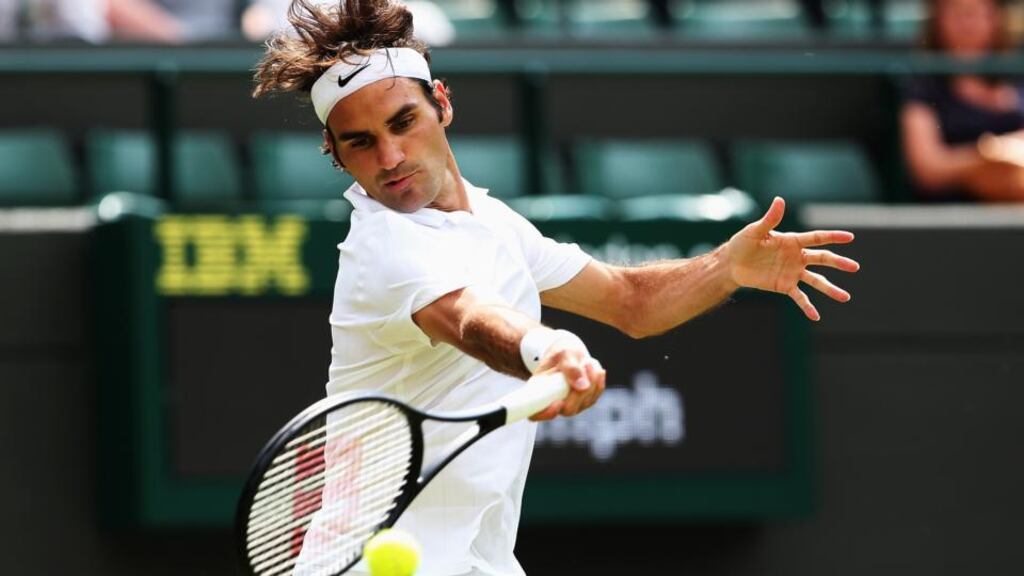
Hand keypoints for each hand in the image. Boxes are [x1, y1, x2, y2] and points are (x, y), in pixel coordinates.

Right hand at [528, 339, 605, 421]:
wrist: (569, 353)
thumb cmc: (561, 353)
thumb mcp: (563, 354)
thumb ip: (570, 368)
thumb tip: (582, 386)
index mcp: (538, 392)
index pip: (536, 414)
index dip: (546, 413)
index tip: (558, 402)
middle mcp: (554, 403)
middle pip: (568, 410)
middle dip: (579, 392)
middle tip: (583, 367)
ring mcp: (571, 404)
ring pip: (585, 402)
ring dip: (591, 381)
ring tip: (586, 362)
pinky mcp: (586, 400)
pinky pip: (596, 393)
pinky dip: (598, 380)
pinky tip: (593, 367)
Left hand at [724, 197, 859, 320]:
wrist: (732, 264)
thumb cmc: (743, 243)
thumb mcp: (755, 231)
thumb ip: (770, 219)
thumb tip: (779, 200)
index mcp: (792, 241)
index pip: (816, 238)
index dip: (833, 237)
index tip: (850, 237)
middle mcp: (797, 257)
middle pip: (822, 259)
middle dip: (838, 263)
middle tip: (855, 267)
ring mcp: (793, 272)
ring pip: (816, 281)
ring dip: (830, 289)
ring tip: (845, 298)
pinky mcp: (784, 286)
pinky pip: (799, 297)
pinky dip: (807, 307)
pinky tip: (816, 316)